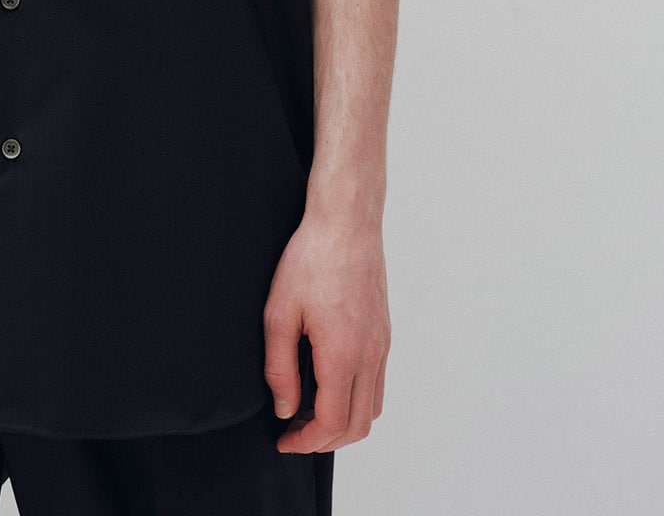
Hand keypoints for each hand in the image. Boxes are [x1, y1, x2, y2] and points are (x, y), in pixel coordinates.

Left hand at [263, 198, 389, 453]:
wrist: (347, 222)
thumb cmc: (312, 258)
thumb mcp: (279, 312)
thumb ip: (279, 367)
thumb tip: (284, 408)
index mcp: (343, 353)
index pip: (332, 422)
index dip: (305, 441)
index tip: (284, 439)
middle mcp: (370, 355)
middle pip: (358, 426)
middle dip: (325, 440)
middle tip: (294, 432)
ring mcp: (382, 345)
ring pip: (373, 408)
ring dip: (344, 422)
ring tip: (310, 411)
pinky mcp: (384, 333)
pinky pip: (378, 383)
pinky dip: (357, 399)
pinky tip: (329, 383)